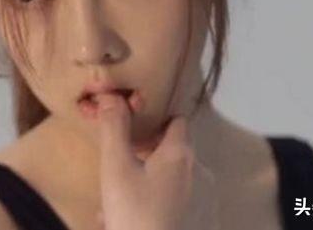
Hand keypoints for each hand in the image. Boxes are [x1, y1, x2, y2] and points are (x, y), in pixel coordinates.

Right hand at [95, 93, 218, 229]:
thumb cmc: (134, 214)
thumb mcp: (116, 168)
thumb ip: (114, 128)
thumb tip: (111, 95)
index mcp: (180, 154)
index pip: (176, 119)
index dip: (153, 120)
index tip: (130, 131)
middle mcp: (197, 172)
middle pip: (170, 150)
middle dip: (141, 155)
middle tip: (116, 169)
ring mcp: (201, 199)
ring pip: (168, 180)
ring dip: (142, 183)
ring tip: (114, 203)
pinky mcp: (199, 221)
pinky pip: (173, 203)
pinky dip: (153, 204)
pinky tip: (125, 220)